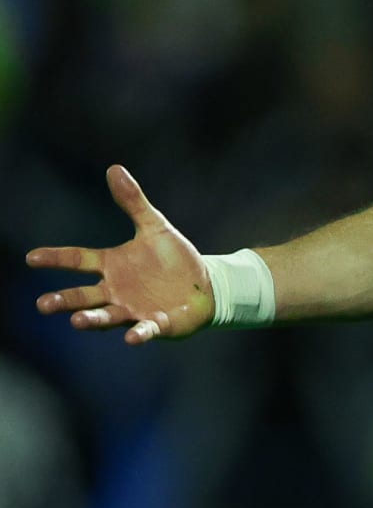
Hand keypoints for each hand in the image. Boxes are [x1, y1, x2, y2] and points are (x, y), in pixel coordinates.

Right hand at [25, 165, 214, 343]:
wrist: (205, 284)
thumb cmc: (174, 258)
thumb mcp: (155, 227)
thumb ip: (134, 202)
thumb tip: (114, 168)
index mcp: (112, 265)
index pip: (78, 260)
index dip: (55, 258)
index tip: (31, 257)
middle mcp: (116, 290)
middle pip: (83, 296)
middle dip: (64, 300)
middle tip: (43, 304)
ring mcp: (134, 309)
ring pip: (107, 316)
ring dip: (92, 319)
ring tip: (77, 320)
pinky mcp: (156, 324)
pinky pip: (145, 330)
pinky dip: (139, 334)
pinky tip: (132, 338)